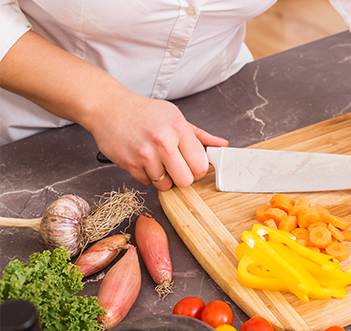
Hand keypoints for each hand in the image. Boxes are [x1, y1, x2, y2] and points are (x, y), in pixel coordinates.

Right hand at [87, 91, 227, 190]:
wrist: (109, 108)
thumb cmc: (145, 112)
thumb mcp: (176, 117)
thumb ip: (200, 135)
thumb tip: (222, 145)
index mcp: (178, 129)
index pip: (200, 165)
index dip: (198, 169)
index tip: (193, 166)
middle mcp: (163, 142)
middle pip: (186, 180)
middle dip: (183, 178)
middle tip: (177, 168)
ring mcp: (145, 154)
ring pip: (165, 185)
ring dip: (163, 177)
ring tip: (157, 160)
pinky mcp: (129, 164)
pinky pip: (147, 183)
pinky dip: (147, 176)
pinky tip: (143, 160)